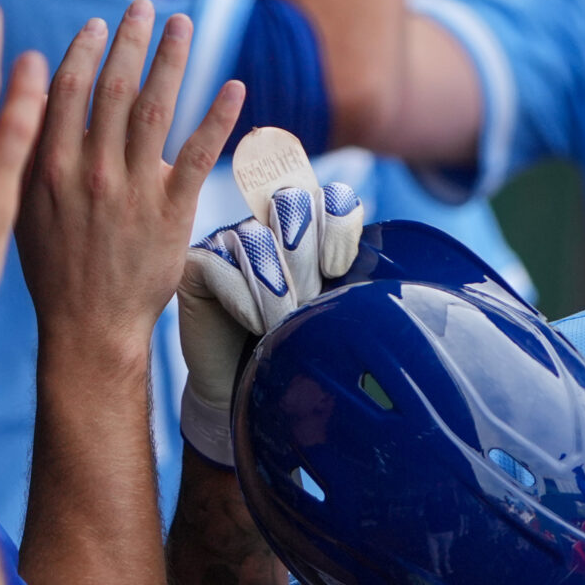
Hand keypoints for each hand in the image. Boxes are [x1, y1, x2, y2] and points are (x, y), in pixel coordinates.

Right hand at [20, 2, 246, 359]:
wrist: (88, 326)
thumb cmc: (53, 269)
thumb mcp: (21, 208)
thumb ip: (27, 156)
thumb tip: (29, 101)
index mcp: (49, 166)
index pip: (66, 93)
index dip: (85, 54)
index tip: (99, 24)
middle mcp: (91, 170)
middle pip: (114, 91)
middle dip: (130, 42)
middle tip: (145, 5)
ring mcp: (133, 189)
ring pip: (155, 111)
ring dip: (171, 63)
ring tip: (182, 25)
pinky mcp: (171, 211)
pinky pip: (198, 155)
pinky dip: (216, 119)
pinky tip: (233, 87)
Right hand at [177, 128, 364, 465]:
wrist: (252, 388)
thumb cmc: (300, 348)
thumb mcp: (337, 311)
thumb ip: (356, 279)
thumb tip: (387, 264)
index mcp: (311, 226)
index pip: (330, 195)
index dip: (337, 225)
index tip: (338, 270)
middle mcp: (268, 222)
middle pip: (292, 202)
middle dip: (305, 257)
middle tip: (306, 301)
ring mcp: (230, 240)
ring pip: (256, 238)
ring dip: (276, 288)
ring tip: (280, 323)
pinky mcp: (197, 264)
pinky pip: (221, 265)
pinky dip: (243, 298)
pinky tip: (252, 324)